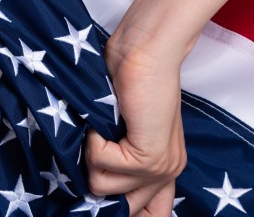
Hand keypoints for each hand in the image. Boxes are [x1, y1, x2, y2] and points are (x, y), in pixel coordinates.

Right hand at [85, 24, 188, 216]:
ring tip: (101, 128)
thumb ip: (116, 159)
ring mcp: (160, 168)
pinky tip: (104, 119)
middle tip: (93, 149)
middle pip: (120, 207)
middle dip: (94, 179)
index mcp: (163, 170)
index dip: (122, 212)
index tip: (101, 204)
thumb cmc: (126, 82)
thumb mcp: (121, 129)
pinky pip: (100, 162)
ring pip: (100, 186)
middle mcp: (166, 174)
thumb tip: (87, 185)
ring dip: (90, 154)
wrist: (144, 54)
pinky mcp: (149, 157)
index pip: (153, 215)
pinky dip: (93, 138)